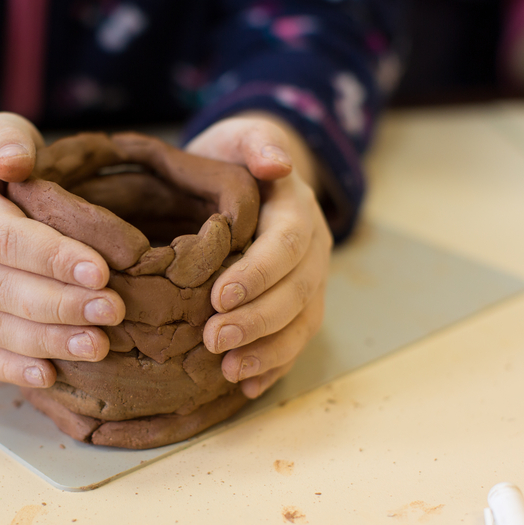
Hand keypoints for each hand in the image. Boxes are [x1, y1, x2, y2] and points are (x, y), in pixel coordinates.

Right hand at [0, 112, 125, 387]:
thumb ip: (7, 138)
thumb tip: (16, 159)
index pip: (2, 237)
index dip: (51, 257)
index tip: (101, 270)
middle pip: (2, 289)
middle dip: (61, 304)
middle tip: (115, 311)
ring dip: (47, 341)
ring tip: (99, 346)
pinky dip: (14, 370)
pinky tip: (52, 377)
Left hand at [185, 112, 331, 397]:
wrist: (251, 176)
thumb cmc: (234, 159)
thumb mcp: (240, 137)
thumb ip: (257, 143)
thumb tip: (276, 161)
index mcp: (296, 211)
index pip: (286, 245)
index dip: (258, 274)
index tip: (218, 296)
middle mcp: (311, 252)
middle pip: (295, 293)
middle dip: (256, 321)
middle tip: (213, 339)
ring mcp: (309, 283)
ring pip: (300, 324)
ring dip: (268, 351)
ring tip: (229, 371)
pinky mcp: (297, 307)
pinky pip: (294, 342)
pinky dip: (273, 367)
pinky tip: (245, 387)